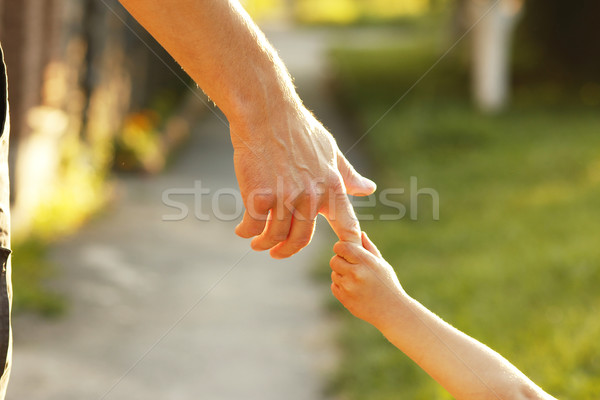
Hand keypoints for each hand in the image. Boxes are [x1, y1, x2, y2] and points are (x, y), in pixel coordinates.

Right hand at [232, 106, 375, 258]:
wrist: (266, 111)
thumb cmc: (298, 128)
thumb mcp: (330, 150)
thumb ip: (347, 174)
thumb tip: (369, 189)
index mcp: (332, 186)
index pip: (346, 224)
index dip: (350, 245)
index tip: (346, 256)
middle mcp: (311, 196)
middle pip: (301, 239)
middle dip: (287, 250)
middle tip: (277, 252)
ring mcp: (285, 197)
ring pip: (275, 236)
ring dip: (264, 243)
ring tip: (257, 243)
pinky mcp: (260, 195)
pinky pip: (253, 226)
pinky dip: (246, 232)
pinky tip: (242, 230)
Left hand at [330, 232, 405, 327]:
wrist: (392, 311)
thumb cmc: (388, 284)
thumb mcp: (382, 264)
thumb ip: (369, 248)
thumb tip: (360, 233)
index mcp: (366, 262)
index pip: (341, 247)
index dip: (341, 248)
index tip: (345, 250)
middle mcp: (356, 273)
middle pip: (334, 260)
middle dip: (340, 261)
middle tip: (351, 265)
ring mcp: (349, 287)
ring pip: (334, 273)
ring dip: (341, 274)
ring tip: (357, 280)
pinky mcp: (345, 299)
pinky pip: (334, 286)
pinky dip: (341, 286)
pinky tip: (354, 289)